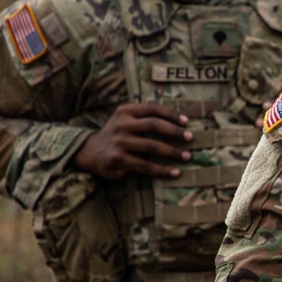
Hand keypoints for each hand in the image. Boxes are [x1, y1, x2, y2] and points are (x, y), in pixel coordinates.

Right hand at [72, 103, 192, 179]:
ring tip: (187, 156)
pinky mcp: (118, 160)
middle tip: (190, 138)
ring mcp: (119, 142)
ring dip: (173, 152)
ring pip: (152, 146)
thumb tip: (179, 124)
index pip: (152, 109)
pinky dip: (162, 169)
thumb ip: (145, 118)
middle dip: (175, 132)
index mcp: (125, 111)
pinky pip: (145, 165)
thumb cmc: (117, 135)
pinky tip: (175, 172)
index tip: (186, 122)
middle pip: (154, 125)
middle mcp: (122, 124)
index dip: (171, 114)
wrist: (90, 152)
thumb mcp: (126, 120)